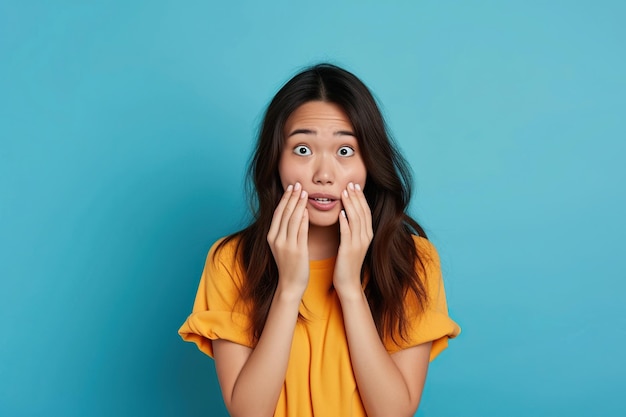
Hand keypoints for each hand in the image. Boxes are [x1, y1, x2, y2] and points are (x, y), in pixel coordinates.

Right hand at [267, 182, 309, 297]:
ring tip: (304, 192)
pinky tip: (307, 210)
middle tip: (298, 184)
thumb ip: (285, 230)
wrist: (291, 284)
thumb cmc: (289, 264)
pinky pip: (300, 231)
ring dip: (298, 204)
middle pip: (284, 213)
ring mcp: (286, 245)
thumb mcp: (282, 245)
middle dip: (292, 197)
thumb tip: (293, 212)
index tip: (291, 187)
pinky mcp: (297, 251)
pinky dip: (303, 219)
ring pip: (292, 219)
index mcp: (271, 236)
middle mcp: (276, 239)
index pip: (278, 212)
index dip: (285, 198)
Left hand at [334, 182, 372, 296]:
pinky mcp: (349, 251)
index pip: (365, 211)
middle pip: (362, 212)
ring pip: (356, 220)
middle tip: (350, 183)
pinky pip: (347, 234)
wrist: (348, 283)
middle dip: (356, 197)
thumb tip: (346, 214)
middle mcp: (365, 237)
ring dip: (350, 205)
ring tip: (344, 193)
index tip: (354, 185)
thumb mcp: (352, 243)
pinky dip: (345, 222)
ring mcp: (358, 244)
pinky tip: (340, 213)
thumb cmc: (347, 262)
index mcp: (367, 234)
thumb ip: (351, 229)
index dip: (360, 197)